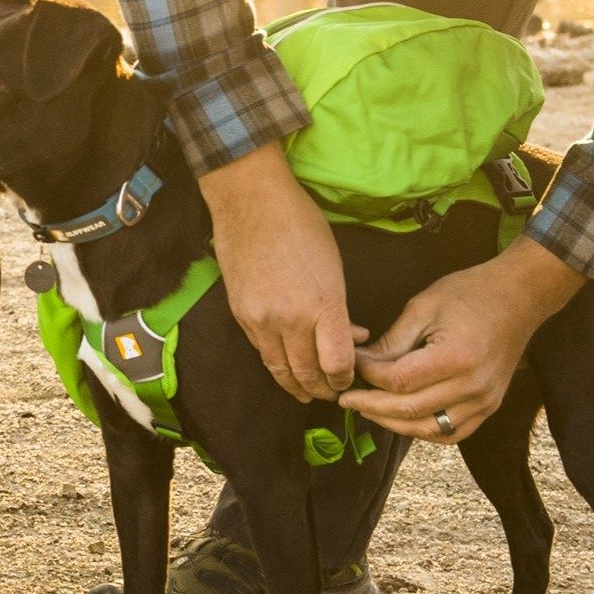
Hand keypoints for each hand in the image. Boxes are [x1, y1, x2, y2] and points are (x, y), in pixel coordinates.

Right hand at [200, 142, 366, 402]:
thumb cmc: (300, 223)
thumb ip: (341, 309)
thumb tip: (353, 337)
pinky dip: (275, 363)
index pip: (337, 364)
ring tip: (308, 392)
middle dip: (323, 388)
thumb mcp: (334, 266)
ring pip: (280, 370)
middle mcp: (291, 319)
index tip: (349, 377)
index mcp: (323, 304)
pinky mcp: (240, 314)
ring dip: (297, 385)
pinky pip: (261, 351)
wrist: (250, 200)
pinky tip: (285, 365)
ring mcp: (261, 319)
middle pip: (308, 374)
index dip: (345, 377)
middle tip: (332, 393)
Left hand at [340, 236, 586, 443]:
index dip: (368, 377)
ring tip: (367, 410)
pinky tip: (401, 419)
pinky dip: (423, 430)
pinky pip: (451, 433)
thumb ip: (392, 341)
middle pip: (410, 410)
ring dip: (393, 424)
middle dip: (371, 405)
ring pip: (428, 429)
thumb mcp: (423, 306)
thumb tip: (362, 364)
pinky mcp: (489, 407)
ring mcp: (485, 402)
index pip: (399, 380)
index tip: (350, 367)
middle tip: (344, 398)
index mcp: (455, 357)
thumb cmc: (470, 293)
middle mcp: (473, 387)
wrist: (518, 297)